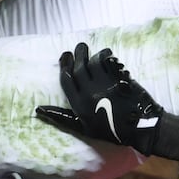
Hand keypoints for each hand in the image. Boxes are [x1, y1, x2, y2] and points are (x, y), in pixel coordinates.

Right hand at [36, 42, 178, 162]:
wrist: (140, 127)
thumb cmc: (111, 130)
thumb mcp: (82, 128)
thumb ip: (61, 117)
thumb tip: (38, 110)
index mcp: (79, 104)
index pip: (66, 79)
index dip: (64, 65)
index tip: (65, 56)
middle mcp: (90, 92)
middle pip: (79, 67)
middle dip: (77, 54)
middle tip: (78, 48)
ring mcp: (106, 83)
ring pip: (94, 61)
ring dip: (92, 54)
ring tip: (91, 51)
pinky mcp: (120, 77)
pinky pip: (109, 61)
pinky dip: (107, 56)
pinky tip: (107, 56)